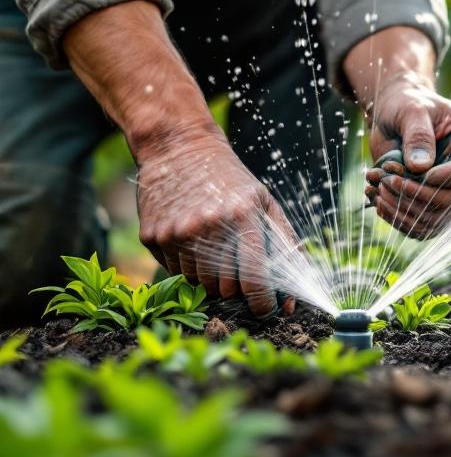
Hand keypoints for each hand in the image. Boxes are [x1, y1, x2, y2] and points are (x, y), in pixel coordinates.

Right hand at [64, 1, 296, 316]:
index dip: (262, 303)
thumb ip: (286, 249)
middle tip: (237, 266)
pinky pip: (176, 271)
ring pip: (199, 283)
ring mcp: (176, 233)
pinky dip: (187, 264)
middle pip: (225, 288)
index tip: (266, 308)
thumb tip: (292, 301)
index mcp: (242, 217)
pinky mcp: (153, 237)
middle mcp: (207, 227)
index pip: (254, 280)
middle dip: (236, 286)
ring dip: (211, 275)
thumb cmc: (231, 180)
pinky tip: (192, 238)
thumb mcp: (265, 203)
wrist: (179, 148)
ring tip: (214, 246)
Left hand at [364, 73, 450, 237]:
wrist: (394, 116)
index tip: (419, 173)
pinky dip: (398, 219)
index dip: (445, 177)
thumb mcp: (412, 108)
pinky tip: (377, 201)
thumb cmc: (407, 104)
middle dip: (418, 195)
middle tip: (387, 181)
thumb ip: (418, 135)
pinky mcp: (436, 206)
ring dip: (404, 210)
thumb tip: (420, 168)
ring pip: (437, 220)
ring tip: (378, 188)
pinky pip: (422, 227)